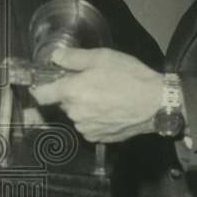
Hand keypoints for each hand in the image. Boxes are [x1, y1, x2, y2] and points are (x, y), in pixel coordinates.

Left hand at [32, 47, 162, 142]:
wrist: (156, 104)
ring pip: (76, 114)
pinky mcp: (98, 138)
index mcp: (72, 92)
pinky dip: (95, 119)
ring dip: (84, 107)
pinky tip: (110, 110)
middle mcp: (75, 113)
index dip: (41, 87)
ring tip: (106, 96)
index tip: (47, 82)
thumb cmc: (130, 76)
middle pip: (63, 102)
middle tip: (91, 83)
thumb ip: (74, 57)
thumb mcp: (102, 57)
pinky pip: (88, 126)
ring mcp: (86, 128)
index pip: (41, 95)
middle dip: (72, 93)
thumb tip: (55, 58)